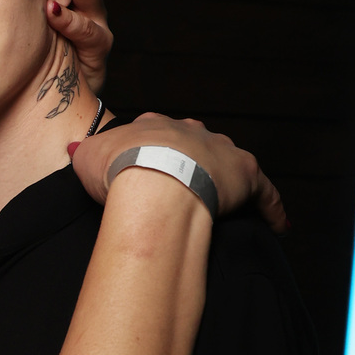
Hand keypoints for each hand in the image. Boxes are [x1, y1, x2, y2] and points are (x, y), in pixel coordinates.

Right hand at [70, 114, 285, 231]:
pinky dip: (272, 209)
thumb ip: (86, 152)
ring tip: (230, 205)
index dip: (152, 152)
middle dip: (194, 163)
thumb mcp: (87, 157)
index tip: (149, 167)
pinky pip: (265, 194)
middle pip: (196, 145)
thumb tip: (76, 150)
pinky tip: (279, 227)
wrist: (154, 181)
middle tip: (186, 188)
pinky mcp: (246, 176)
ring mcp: (221, 152)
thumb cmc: (119, 171)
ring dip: (230, 182)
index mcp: (154, 128)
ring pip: (230, 165)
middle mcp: (191, 132)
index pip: (156, 137)